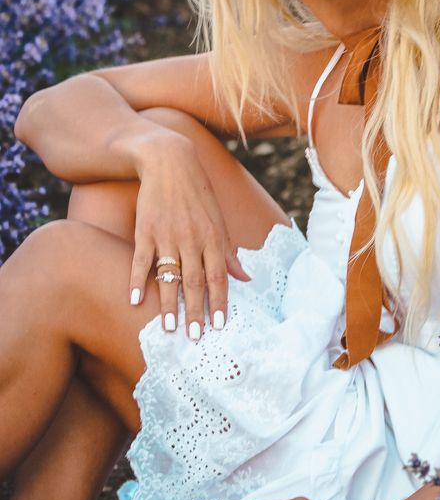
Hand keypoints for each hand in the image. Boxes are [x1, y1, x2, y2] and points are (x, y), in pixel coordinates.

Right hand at [128, 130, 249, 337]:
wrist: (170, 162)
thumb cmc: (198, 194)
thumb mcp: (218, 220)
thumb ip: (229, 252)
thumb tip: (245, 278)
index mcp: (213, 237)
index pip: (219, 276)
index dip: (219, 302)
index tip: (220, 326)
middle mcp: (192, 239)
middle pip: (195, 281)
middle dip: (196, 311)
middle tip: (195, 337)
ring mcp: (167, 235)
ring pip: (169, 275)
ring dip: (169, 304)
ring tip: (168, 329)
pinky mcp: (146, 230)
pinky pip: (141, 260)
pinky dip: (137, 280)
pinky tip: (134, 301)